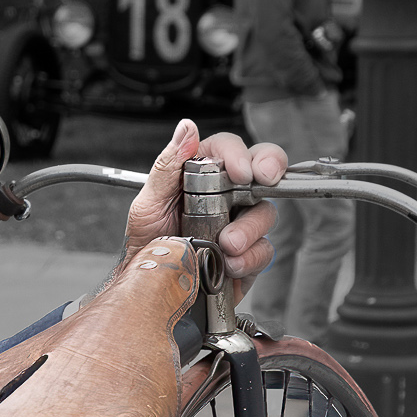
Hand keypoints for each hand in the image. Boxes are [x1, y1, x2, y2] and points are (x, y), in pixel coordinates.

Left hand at [122, 119, 287, 287]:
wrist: (150, 288)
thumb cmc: (147, 243)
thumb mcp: (149, 202)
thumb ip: (168, 166)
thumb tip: (186, 129)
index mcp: (202, 175)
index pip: (229, 148)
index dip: (239, 153)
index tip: (239, 169)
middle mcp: (226, 195)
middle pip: (262, 170)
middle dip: (269, 169)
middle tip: (259, 179)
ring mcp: (240, 224)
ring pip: (265, 212)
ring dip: (249, 227)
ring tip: (225, 243)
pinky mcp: (248, 254)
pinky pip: (264, 249)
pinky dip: (249, 257)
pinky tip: (228, 264)